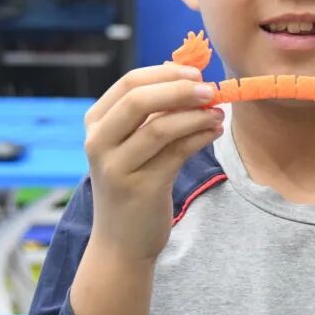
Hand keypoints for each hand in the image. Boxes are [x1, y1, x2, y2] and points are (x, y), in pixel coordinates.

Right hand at [83, 62, 224, 262]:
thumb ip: (153, 111)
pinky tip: (214, 131)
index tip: (197, 73)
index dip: (166, 74)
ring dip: (195, 115)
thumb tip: (186, 73)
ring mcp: (116, 167)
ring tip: (219, 112)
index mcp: (96, 122)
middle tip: (211, 89)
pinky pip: (176, 153)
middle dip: (180, 90)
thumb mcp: (134, 142)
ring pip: (160, 128)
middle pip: (138, 101)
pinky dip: (200, 137)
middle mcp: (98, 142)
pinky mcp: (140, 188)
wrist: (122, 241)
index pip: (129, 83)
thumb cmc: (134, 181)